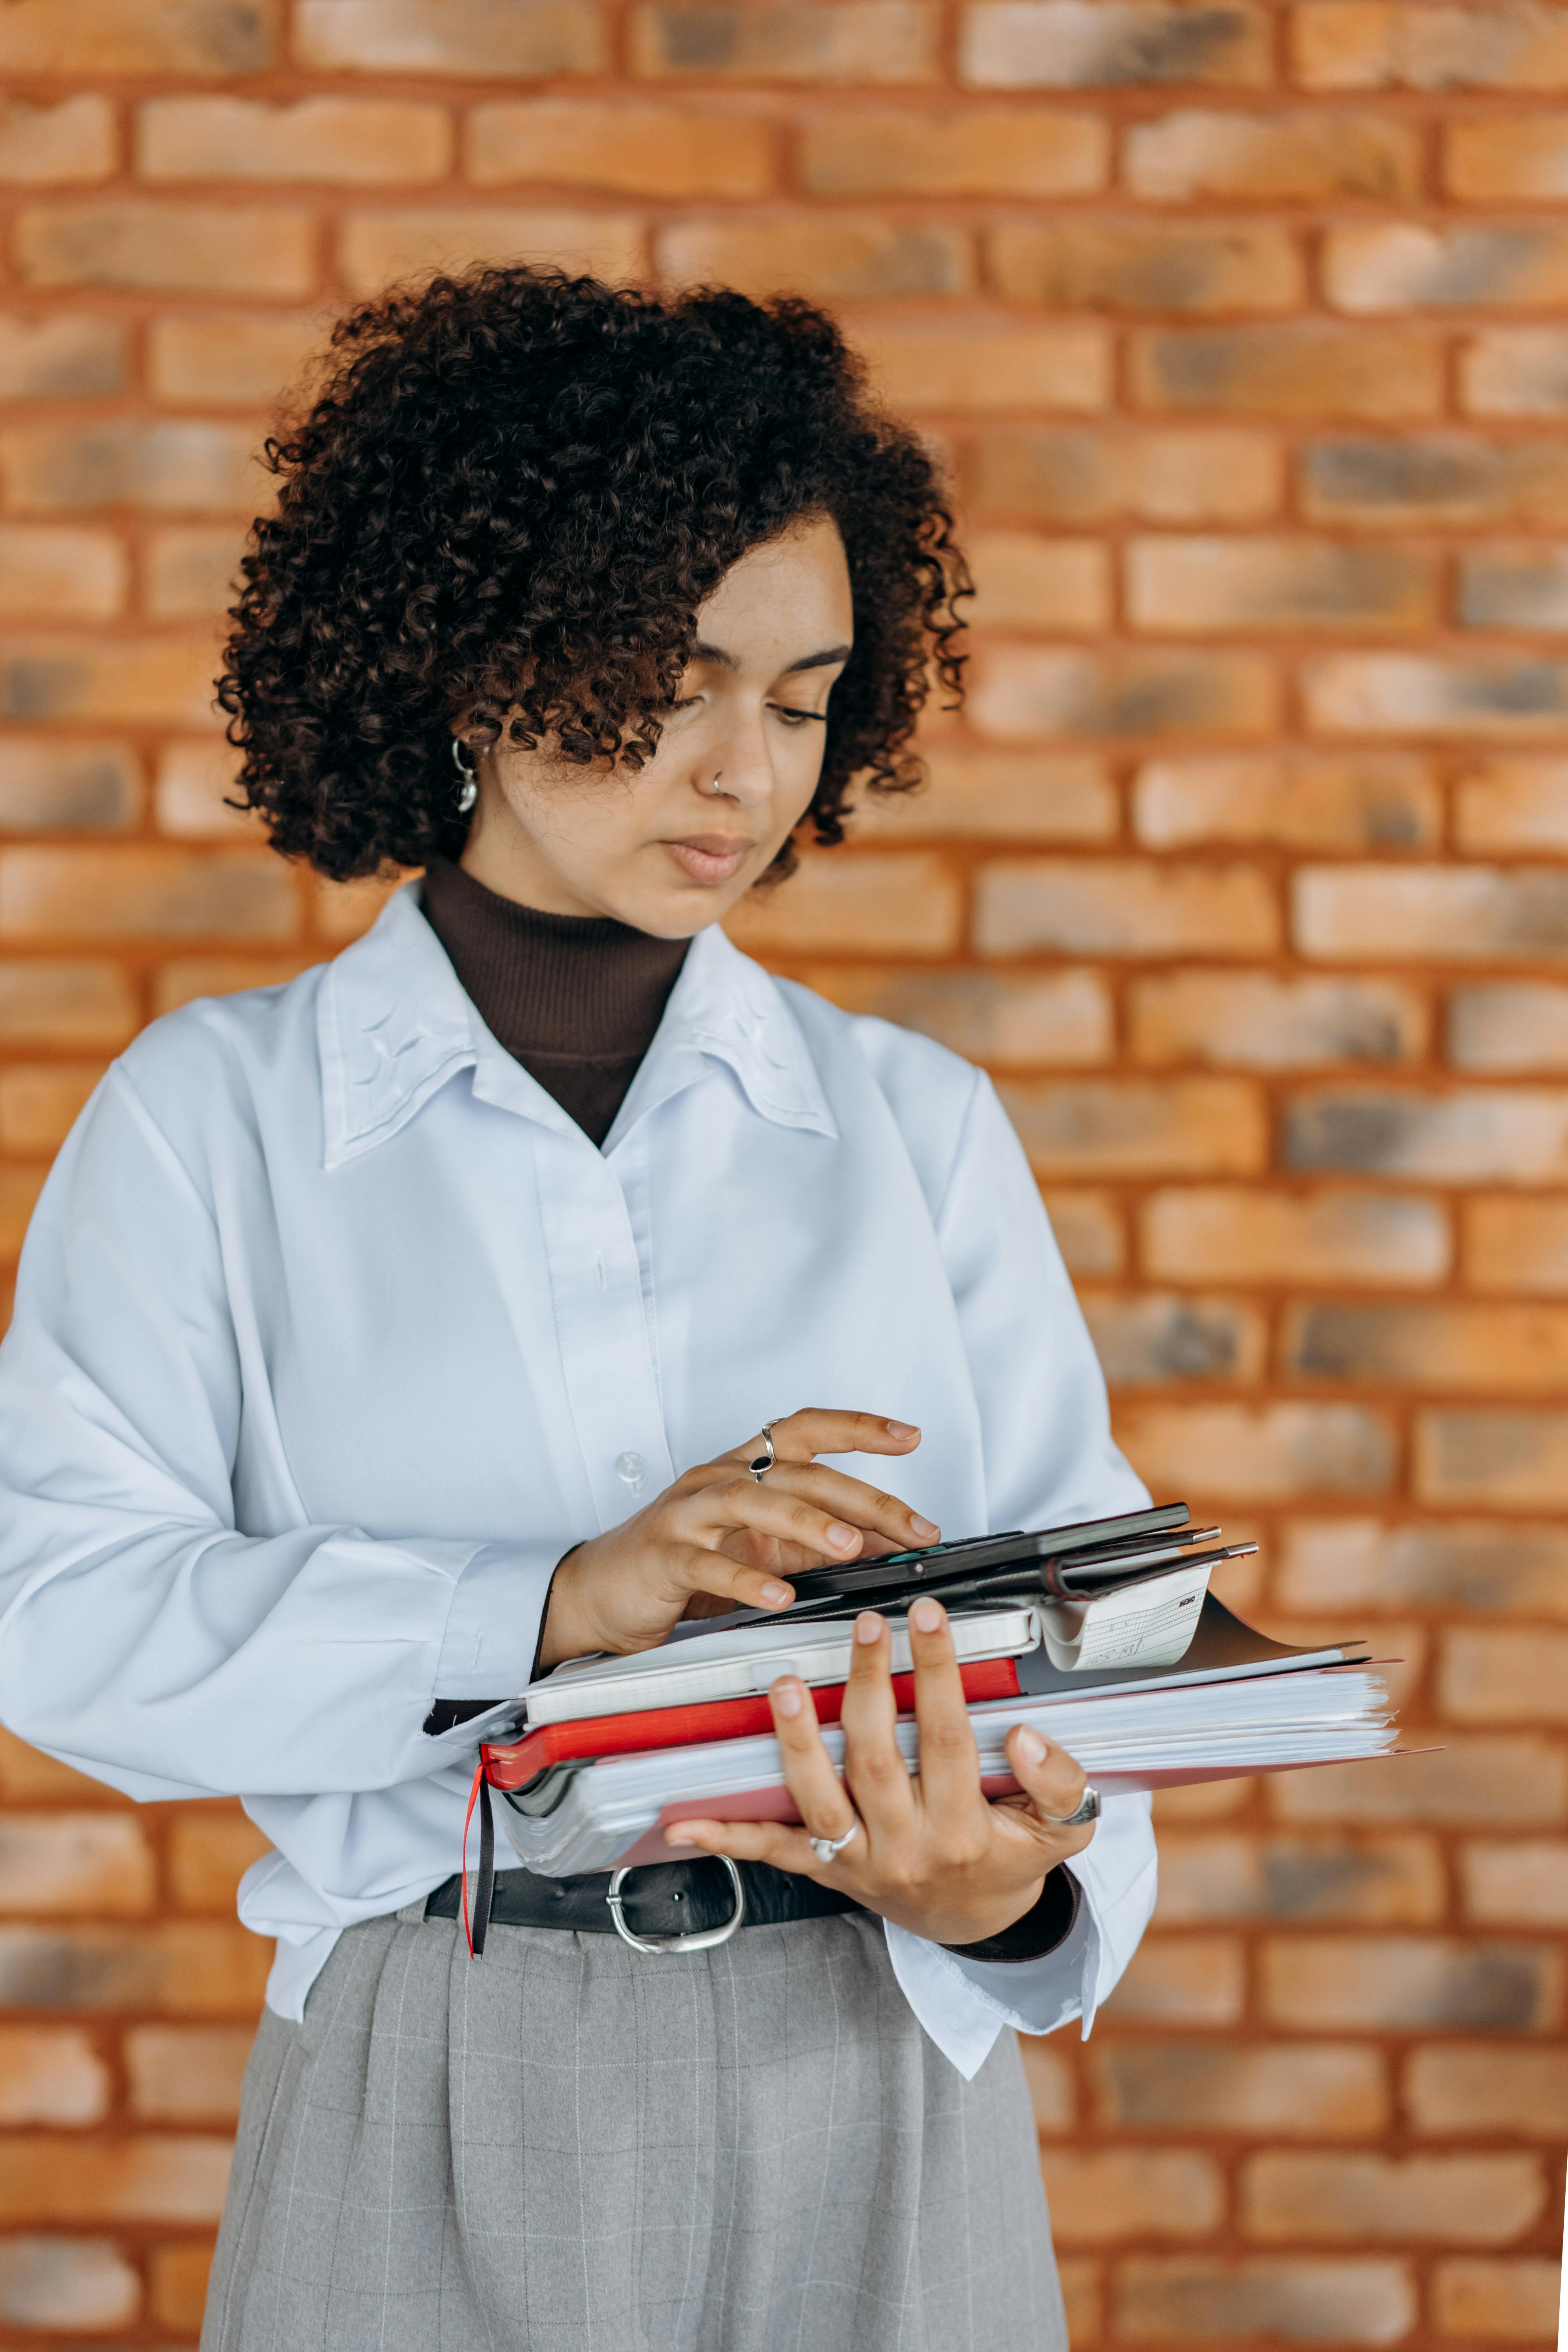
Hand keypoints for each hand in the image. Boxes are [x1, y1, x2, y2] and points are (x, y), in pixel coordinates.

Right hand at [537, 1409, 938, 1668]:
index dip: (858, 1427)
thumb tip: (890, 1542)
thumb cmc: (683, 1563)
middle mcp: (718, 1479)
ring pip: (751, 1501)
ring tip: (848, 1544)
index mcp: (745, 1469)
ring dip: (806, 1521)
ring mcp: (687, 1513)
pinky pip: (708, 1564)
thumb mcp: (762, 1548)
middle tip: (912, 1526)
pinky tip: (780, 1595)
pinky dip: (748, 1580)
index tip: (908, 1436)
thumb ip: (819, 1541)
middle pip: (798, 1473)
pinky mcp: (664, 1555)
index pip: (807, 1429)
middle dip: (863, 1498)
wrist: (600, 1592)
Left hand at [665, 1596, 1096, 1947]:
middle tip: (865, 1624)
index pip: (949, 1738)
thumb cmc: (1011, 1861)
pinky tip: (685, 1825)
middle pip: (877, 1758)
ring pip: (818, 1800)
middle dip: (868, 1685)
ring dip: (796, 1741)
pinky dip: (728, 1839)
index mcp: (963, 1831)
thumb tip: (1029, 1737)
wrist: (975, 1924)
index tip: (928, 1616)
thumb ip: (1059, 1784)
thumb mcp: (1061, 1833)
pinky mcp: (826, 1870)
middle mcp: (905, 1847)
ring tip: (783, 1684)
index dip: (937, 1673)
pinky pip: (773, 1853)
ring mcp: (858, 1861)